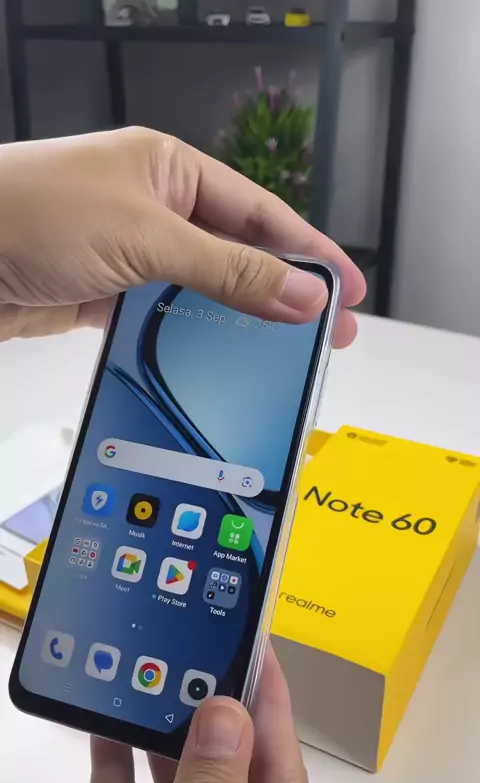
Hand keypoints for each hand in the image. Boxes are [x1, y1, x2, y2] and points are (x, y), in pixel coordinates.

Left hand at [0, 127, 363, 343]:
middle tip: (329, 329)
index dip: (309, 251)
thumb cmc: (33, 212)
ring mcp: (134, 253)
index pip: (260, 213)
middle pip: (238, 254)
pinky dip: (195, 337)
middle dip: (285, 291)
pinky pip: (169, 316)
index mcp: (172, 171)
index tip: (347, 286)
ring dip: (241, 319)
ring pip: (205, 290)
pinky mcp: (111, 294)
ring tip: (286, 350)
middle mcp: (157, 208)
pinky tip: (222, 356)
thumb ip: (228, 270)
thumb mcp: (147, 236)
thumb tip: (299, 293)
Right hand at [90, 646, 317, 782]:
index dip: (270, 703)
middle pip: (231, 775)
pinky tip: (104, 735)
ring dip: (160, 740)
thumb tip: (223, 712)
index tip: (256, 644)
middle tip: (191, 647)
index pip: (282, 770)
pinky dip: (118, 780)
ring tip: (147, 678)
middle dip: (209, 711)